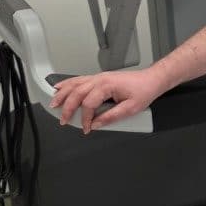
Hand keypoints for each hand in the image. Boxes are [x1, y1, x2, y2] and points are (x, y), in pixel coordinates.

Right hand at [48, 67, 163, 133]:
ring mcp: (98, 77)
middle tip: (63, 120)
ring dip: (62, 94)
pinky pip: (79, 80)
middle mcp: (100, 79)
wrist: (151, 80)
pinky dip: (67, 84)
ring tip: (53, 104)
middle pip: (77, 93)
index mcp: (107, 85)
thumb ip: (111, 117)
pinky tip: (59, 88)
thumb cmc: (144, 91)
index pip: (89, 103)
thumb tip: (96, 124)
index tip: (87, 128)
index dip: (86, 118)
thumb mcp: (131, 108)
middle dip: (67, 108)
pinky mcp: (99, 78)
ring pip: (74, 84)